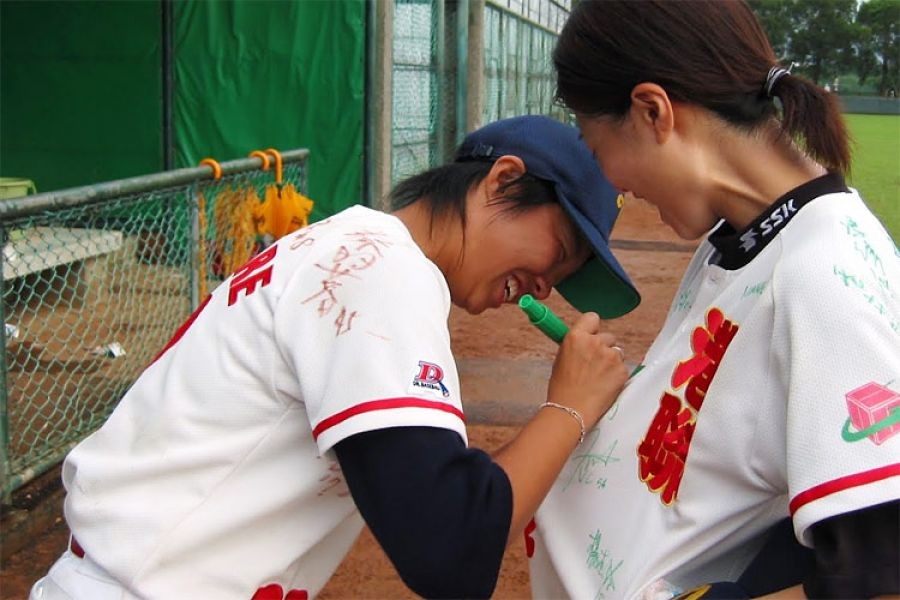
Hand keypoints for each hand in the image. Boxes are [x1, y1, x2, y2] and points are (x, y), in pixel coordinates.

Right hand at [546, 312, 627, 427]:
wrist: (570, 411)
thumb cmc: (562, 388)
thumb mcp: (561, 358)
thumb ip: (576, 345)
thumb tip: (584, 340)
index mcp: (576, 336)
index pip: (592, 318)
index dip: (593, 328)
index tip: (591, 336)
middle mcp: (595, 342)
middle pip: (608, 336)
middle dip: (603, 347)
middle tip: (594, 364)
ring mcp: (611, 356)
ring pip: (617, 352)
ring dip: (611, 361)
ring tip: (599, 378)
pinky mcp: (622, 371)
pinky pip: (622, 367)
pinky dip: (616, 375)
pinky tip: (605, 385)